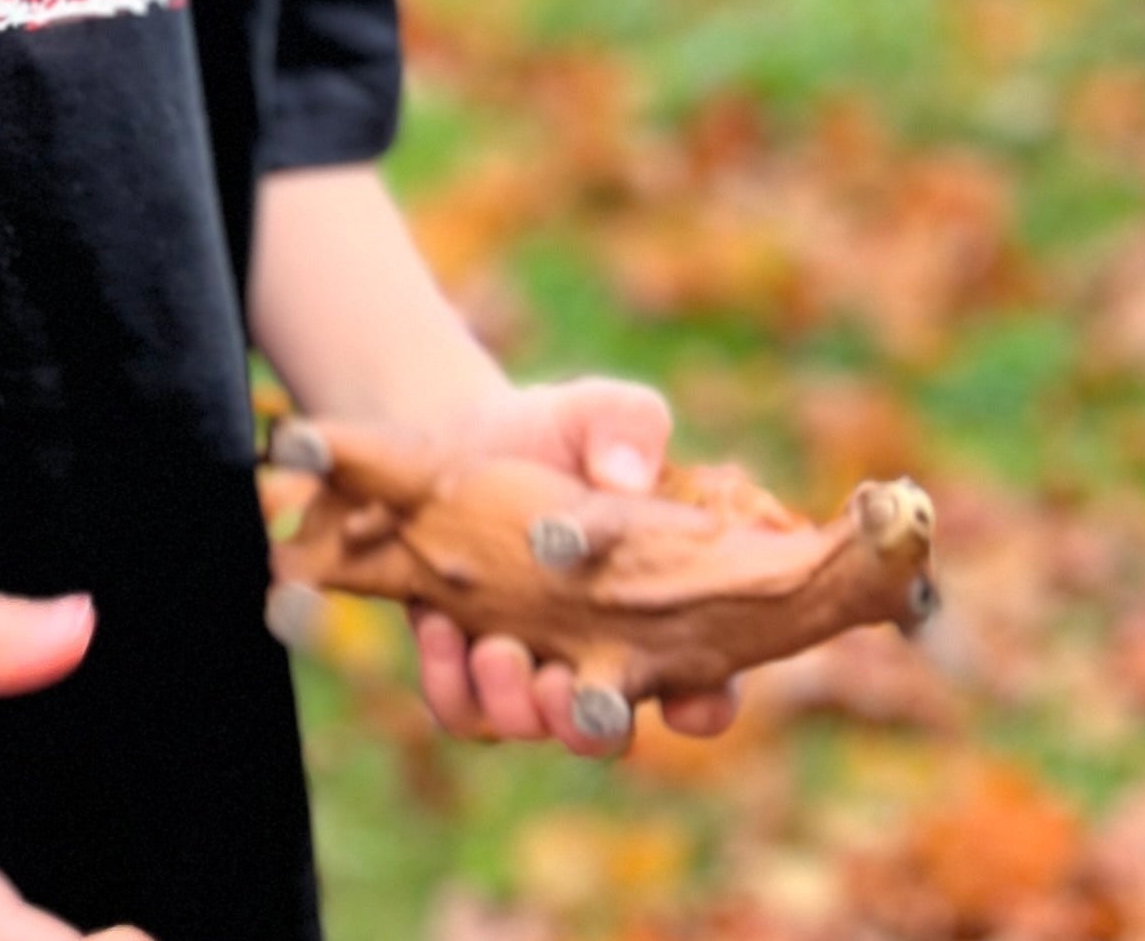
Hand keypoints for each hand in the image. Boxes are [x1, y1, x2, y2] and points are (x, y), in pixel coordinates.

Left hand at [408, 378, 743, 758]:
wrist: (467, 438)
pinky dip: (448, 681)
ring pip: (529, 725)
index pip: (706, 688)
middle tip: (559, 682)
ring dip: (511, 703)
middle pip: (605, 731)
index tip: (684, 700)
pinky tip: (438, 623)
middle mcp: (598, 657)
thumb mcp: (599, 413)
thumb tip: (626, 475)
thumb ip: (629, 428)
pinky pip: (460, 707)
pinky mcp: (463, 662)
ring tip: (491, 645)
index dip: (703, 705)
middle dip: (586, 725)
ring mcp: (530, 666)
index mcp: (658, 615)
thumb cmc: (557, 432)